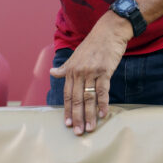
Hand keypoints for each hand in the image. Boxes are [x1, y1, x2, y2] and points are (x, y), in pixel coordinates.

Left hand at [49, 13, 129, 135]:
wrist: (110, 30)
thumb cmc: (94, 43)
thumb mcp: (76, 54)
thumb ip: (65, 67)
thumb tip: (52, 73)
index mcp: (71, 70)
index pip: (67, 95)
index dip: (67, 110)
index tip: (67, 124)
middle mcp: (79, 72)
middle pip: (77, 99)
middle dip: (77, 117)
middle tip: (78, 132)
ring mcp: (91, 71)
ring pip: (88, 98)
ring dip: (89, 115)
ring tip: (90, 128)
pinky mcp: (104, 70)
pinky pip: (102, 90)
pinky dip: (102, 103)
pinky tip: (102, 114)